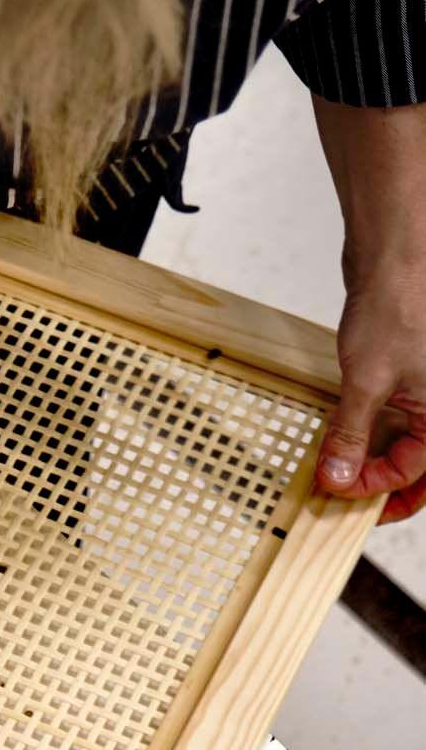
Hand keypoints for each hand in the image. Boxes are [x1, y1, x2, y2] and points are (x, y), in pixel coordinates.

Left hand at [311, 97, 425, 522]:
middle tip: (341, 496)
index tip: (338, 491)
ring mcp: (420, 388)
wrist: (396, 253)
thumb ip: (351, 436)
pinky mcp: (401, 372)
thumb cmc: (398, 304)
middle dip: (376, 482)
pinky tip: (335, 435)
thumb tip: (339, 478)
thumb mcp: (365, 382)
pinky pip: (385, 414)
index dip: (374, 489)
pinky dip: (361, 428)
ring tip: (332, 469)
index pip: (414, 472)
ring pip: (397, 440)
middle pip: (413, 463)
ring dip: (365, 457)